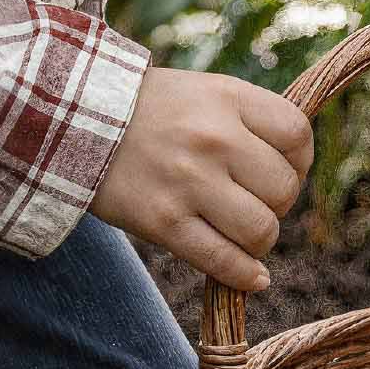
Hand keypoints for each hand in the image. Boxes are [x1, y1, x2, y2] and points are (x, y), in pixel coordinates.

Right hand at [90, 66, 314, 292]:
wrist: (70, 119)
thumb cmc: (146, 108)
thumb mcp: (200, 92)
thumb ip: (247, 119)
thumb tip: (295, 166)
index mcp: (226, 98)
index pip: (297, 135)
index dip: (299, 161)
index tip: (283, 169)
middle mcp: (213, 138)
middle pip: (284, 189)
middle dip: (276, 203)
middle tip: (253, 200)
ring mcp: (189, 182)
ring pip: (261, 231)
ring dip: (259, 239)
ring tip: (241, 231)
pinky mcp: (164, 223)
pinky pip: (225, 263)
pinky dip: (246, 276)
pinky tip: (251, 276)